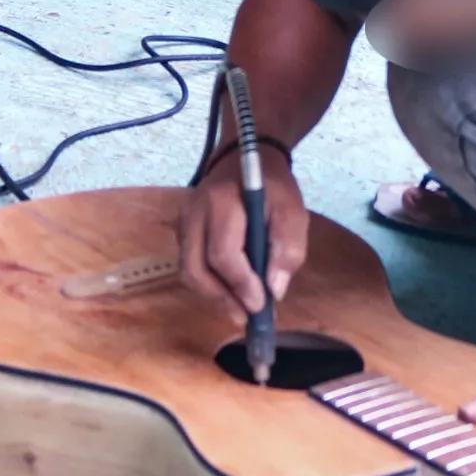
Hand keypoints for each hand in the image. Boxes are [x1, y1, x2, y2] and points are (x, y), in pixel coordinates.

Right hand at [176, 148, 307, 316]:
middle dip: (220, 298)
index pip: (223, 252)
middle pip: (195, 268)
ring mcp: (183, 221)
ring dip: (212, 296)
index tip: (260, 304)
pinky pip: (190, 264)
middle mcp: (194, 211)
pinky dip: (208, 284)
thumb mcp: (293, 210)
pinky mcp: (182, 231)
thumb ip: (288, 247)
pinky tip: (229, 292)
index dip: (240, 284)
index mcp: (221, 200)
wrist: (245, 158)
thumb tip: (274, 289)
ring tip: (237, 311)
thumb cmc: (272, 187)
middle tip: (244, 317)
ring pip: (188, 270)